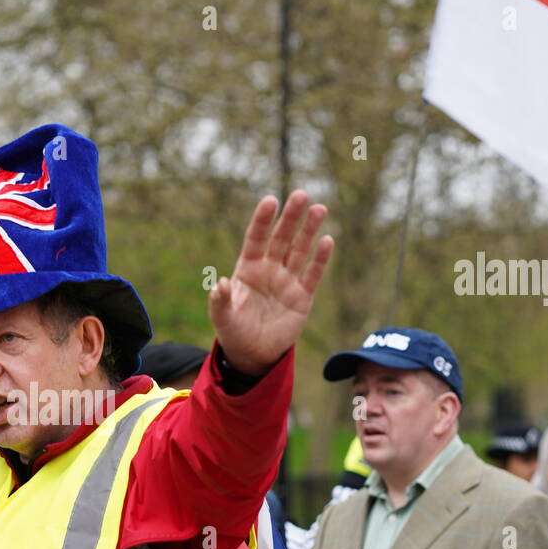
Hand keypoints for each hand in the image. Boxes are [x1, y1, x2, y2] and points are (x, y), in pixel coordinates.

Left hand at [209, 190, 334, 375]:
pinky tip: (327, 240)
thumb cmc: (233, 332)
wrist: (253, 354)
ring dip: (309, 230)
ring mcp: (287, 280)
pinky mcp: (303, 296)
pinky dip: (320, 258)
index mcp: (247, 269)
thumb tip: (219, 284)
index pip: (256, 238)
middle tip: (301, 194)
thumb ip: (220, 301)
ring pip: (300, 250)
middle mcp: (269, 269)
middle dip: (291, 217)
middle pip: (282, 238)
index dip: (262, 220)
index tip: (270, 201)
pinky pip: (313, 273)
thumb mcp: (222, 318)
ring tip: (319, 209)